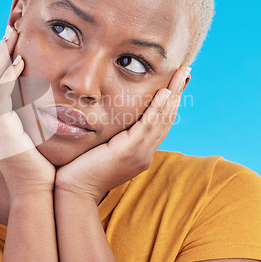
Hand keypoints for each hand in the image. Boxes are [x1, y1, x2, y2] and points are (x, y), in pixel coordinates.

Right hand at [0, 25, 55, 199]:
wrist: (36, 191)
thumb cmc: (41, 166)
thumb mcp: (34, 135)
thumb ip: (34, 116)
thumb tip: (47, 100)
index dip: (2, 59)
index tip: (15, 41)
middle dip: (0, 51)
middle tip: (10, 28)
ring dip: (2, 55)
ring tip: (12, 34)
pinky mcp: (0, 128)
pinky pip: (0, 95)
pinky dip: (8, 75)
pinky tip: (19, 60)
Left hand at [55, 66, 191, 203]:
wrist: (75, 190)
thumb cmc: (81, 169)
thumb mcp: (102, 149)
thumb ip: (112, 136)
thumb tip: (109, 117)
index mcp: (140, 153)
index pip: (159, 123)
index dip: (169, 102)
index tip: (175, 83)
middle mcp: (145, 154)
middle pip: (166, 118)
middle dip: (177, 93)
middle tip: (185, 71)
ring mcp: (140, 154)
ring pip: (161, 119)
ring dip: (173, 95)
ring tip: (181, 73)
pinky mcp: (129, 152)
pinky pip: (147, 125)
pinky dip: (157, 108)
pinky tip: (165, 93)